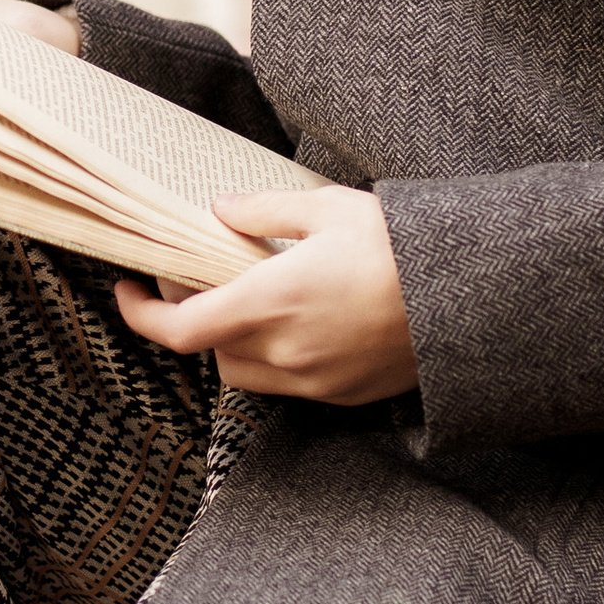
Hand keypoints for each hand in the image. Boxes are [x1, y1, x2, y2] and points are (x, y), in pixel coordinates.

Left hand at [116, 185, 416, 403]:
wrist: (475, 298)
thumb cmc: (401, 246)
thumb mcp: (328, 209)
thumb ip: (262, 213)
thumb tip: (219, 211)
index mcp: (271, 303)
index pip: (179, 330)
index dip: (141, 315)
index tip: (128, 288)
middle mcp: (286, 352)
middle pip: (209, 350)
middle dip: (192, 316)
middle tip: (198, 275)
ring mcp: (316, 381)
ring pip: (245, 373)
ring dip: (231, 341)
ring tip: (248, 298)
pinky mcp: (344, 395)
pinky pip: (288, 383)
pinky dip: (274, 356)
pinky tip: (297, 320)